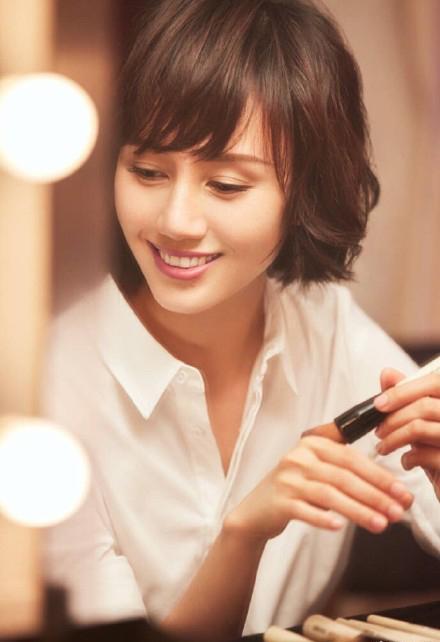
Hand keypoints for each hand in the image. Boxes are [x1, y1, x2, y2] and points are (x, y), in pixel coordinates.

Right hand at [224, 434, 412, 543]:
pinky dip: (323, 518)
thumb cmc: (295, 488)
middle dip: (374, 495)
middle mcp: (298, 457)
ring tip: (379, 524)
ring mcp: (287, 479)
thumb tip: (389, 486)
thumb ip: (344, 464)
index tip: (401, 492)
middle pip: (343, 476)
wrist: (256, 510)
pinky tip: (340, 527)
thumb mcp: (316, 466)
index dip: (379, 475)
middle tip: (396, 512)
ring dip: (357, 510)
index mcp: (312, 444)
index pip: (351, 458)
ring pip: (328, 494)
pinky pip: (304, 510)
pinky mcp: (279, 501)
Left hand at [375, 368, 439, 500]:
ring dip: (393, 438)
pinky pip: (425, 454)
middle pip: (425, 405)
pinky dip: (408, 458)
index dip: (403, 390)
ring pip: (420, 428)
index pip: (435, 381)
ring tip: (383, 447)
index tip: (379, 403)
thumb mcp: (424, 424)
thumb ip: (408, 397)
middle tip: (378, 430)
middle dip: (393, 417)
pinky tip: (407, 462)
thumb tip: (387, 373)